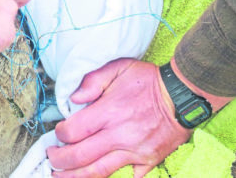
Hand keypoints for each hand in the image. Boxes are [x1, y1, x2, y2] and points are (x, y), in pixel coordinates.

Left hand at [47, 58, 191, 177]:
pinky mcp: (148, 161)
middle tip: (52, 159)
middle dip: (60, 161)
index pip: (74, 131)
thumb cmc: (148, 80)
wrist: (183, 95)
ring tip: (61, 177)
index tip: (58, 133)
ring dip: (75, 177)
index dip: (60, 134)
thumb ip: (92, 80)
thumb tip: (73, 98)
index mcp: (109, 111)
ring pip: (99, 172)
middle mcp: (120, 134)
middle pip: (80, 156)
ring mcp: (135, 151)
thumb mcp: (119, 68)